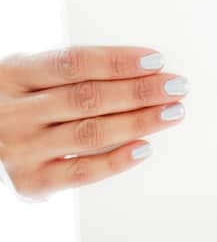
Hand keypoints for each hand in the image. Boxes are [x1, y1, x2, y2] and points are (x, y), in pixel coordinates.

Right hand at [0, 46, 189, 202]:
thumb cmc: (22, 99)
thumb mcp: (34, 73)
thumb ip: (76, 70)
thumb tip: (143, 69)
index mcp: (15, 74)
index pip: (73, 63)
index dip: (118, 61)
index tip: (155, 60)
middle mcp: (14, 113)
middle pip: (86, 99)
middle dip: (138, 92)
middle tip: (175, 87)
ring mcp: (21, 149)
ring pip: (88, 134)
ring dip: (137, 122)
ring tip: (171, 112)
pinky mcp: (30, 181)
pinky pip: (80, 172)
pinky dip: (115, 161)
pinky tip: (144, 147)